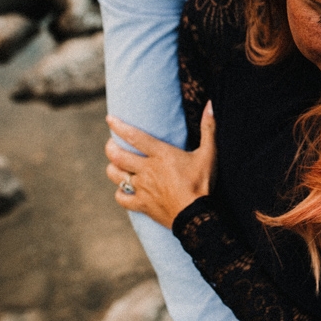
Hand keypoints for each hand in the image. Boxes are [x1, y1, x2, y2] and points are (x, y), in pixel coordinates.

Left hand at [105, 101, 217, 228]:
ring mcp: (142, 188)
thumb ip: (209, 128)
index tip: (109, 119)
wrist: (196, 215)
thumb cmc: (202, 183)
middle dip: (110, 147)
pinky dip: (120, 194)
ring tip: (114, 164)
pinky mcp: (142, 205)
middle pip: (118, 155)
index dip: (119, 126)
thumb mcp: (209, 154)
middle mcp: (147, 170)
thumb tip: (211, 105)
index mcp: (161, 155)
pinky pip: (122, 198)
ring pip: (116, 175)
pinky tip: (123, 191)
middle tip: (111, 144)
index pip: (135, 137)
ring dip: (112, 168)